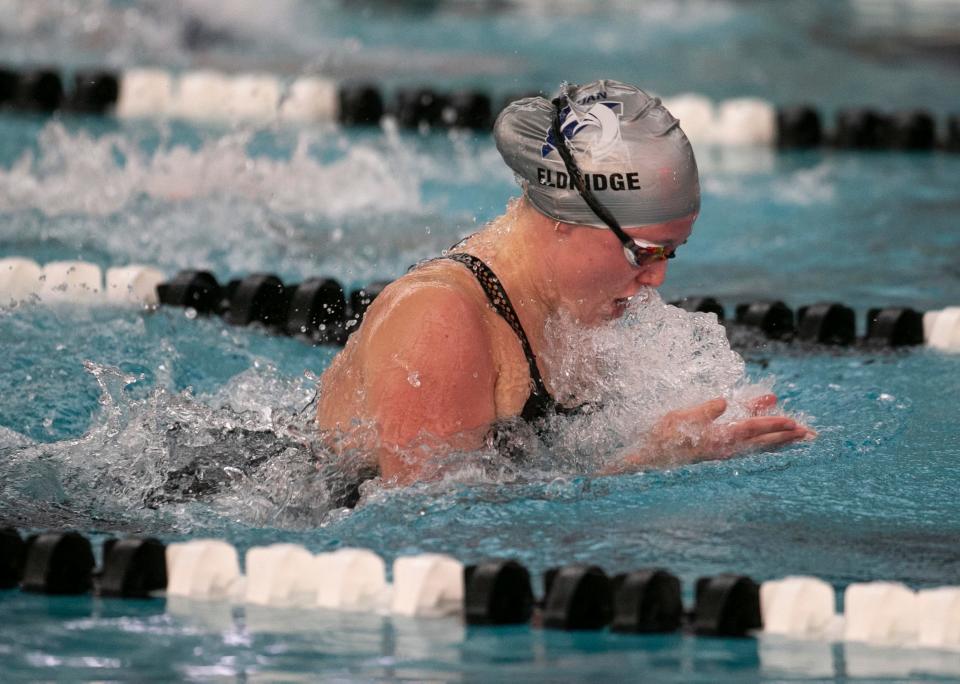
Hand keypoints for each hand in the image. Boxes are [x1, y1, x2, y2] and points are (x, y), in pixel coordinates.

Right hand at [631, 394, 813, 467]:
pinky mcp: (718, 454)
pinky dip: (760, 440)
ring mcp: (723, 454)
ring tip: (797, 436)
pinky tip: (765, 435)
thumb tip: (724, 401)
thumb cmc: (663, 438)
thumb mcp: (679, 418)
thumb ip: (703, 411)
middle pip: (762, 443)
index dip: (773, 424)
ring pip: (757, 446)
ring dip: (777, 441)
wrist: (650, 461)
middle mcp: (725, 449)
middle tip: (809, 434)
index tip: (794, 423)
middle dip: (785, 437)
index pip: (752, 429)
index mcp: (718, 438)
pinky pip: (746, 447)